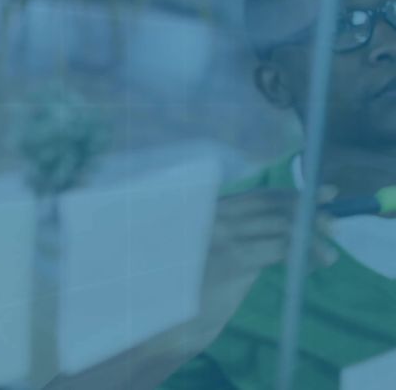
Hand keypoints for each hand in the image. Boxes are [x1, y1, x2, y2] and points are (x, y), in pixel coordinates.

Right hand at [183, 186, 336, 351]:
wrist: (178, 317)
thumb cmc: (199, 286)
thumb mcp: (219, 250)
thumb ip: (244, 231)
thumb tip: (293, 218)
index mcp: (211, 210)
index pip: (261, 196)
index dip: (296, 194)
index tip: (325, 194)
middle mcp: (214, 215)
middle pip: (274, 205)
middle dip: (310, 212)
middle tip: (333, 226)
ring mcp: (222, 234)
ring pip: (283, 225)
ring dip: (313, 239)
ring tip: (328, 255)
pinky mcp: (234, 258)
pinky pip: (281, 248)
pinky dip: (304, 255)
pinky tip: (310, 265)